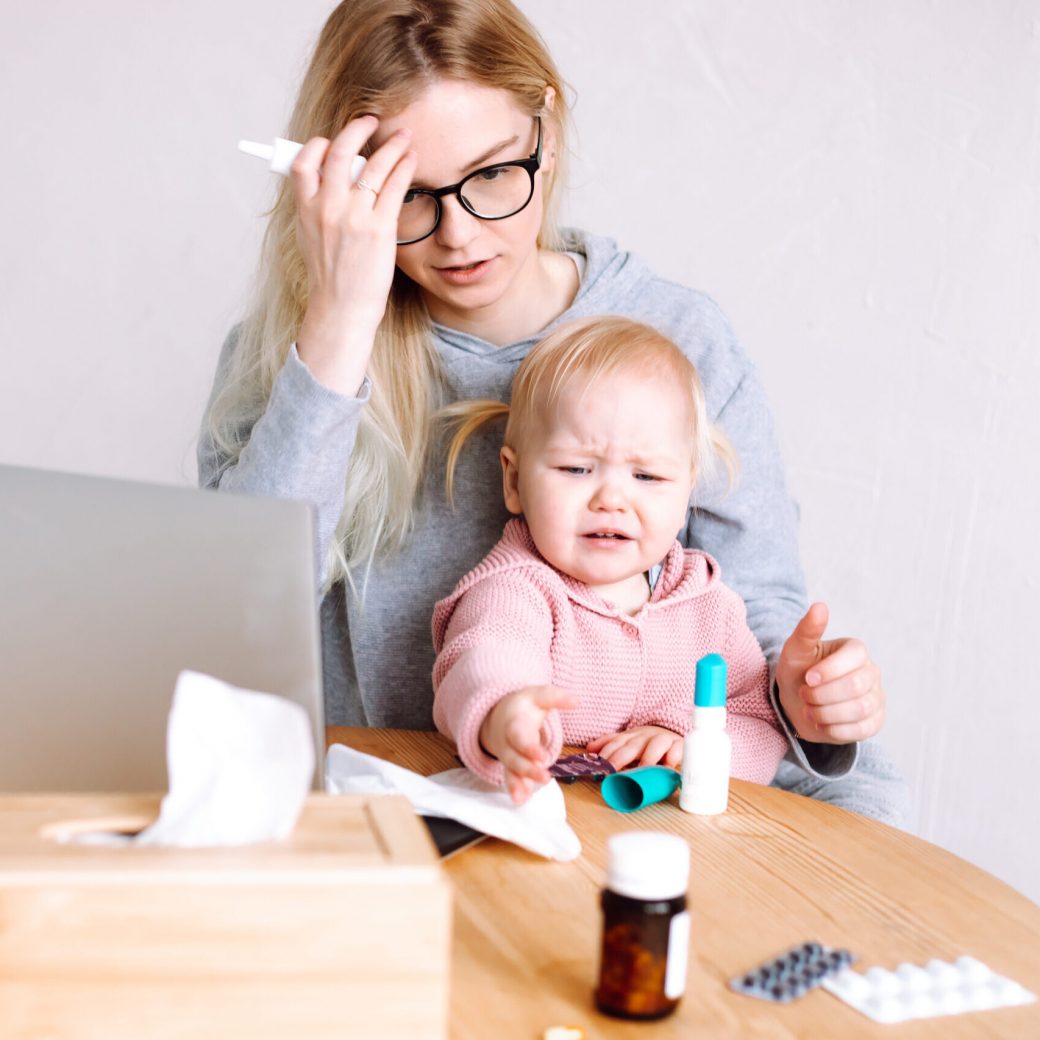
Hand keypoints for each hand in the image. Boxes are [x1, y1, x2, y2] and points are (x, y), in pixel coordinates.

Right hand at [291, 116, 416, 393]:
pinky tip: (411, 161)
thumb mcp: (308, 237)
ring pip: (372, 165)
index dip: (319, 144)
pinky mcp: (379, 228)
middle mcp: (327, 207)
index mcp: (305, 208)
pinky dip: (404, 168)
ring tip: (403, 136)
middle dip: (357, 129)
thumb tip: (318, 181)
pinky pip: (393, 186)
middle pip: (339, 151)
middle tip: (370, 122)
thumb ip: (312, 207)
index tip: (333, 140)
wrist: (342, 308)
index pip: (304, 161)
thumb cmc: (330, 275)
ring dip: (390, 145)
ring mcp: (354, 217)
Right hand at [479, 686, 577, 804]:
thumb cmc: (523, 706)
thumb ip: (555, 697)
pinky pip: (510, 778)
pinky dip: (514, 790)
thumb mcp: (537, 696)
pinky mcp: (510, 766)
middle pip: (515, 758)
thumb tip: (576, 700)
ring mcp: (507, 756)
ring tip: (522, 798)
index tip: (543, 757)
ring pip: (511, 771)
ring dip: (517, 784)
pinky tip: (520, 801)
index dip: (529, 748)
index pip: (520, 737)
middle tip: (545, 778)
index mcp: (514, 724)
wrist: (499, 714)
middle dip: (528, 770)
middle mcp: (507, 742)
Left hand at [586, 726, 683, 770]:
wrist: (672, 731)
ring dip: (648, 757)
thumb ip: (609, 743)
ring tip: (642, 769)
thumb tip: (588, 749)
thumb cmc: (646, 741)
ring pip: (656, 744)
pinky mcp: (679, 745)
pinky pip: (678, 748)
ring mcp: (662, 740)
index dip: (606, 753)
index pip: (616, 743)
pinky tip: (670, 764)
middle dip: (620, 757)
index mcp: (631, 737)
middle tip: (612, 770)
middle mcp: (645, 737)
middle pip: (632, 746)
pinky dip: (674, 755)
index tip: (598, 766)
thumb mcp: (627, 740)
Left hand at [775, 602, 885, 743]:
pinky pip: (863, 730)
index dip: (829, 670)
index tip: (808, 678)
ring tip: (810, 710)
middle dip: (823, 695)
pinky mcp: (875, 721)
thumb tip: (820, 606)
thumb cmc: (798, 671)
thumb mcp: (795, 651)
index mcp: (855, 650)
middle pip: (856, 686)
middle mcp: (871, 672)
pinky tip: (822, 723)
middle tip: (805, 695)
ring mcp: (876, 697)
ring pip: (860, 709)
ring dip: (826, 713)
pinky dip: (835, 730)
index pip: (856, 656)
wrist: (797, 703)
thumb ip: (807, 630)